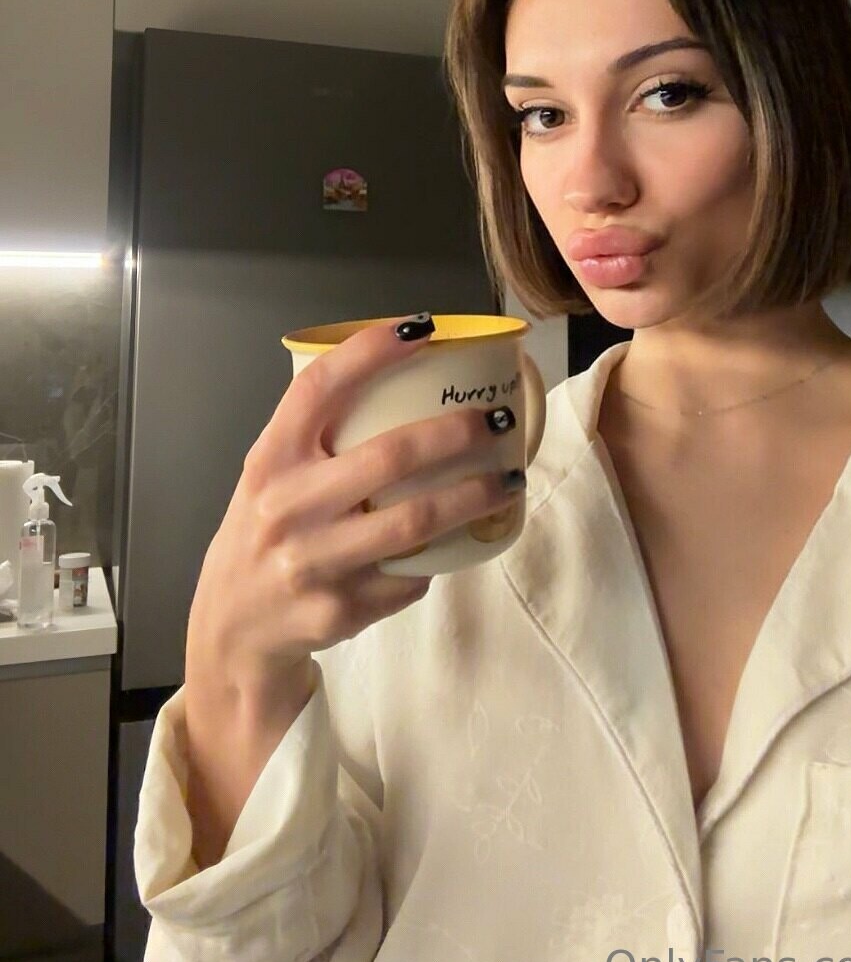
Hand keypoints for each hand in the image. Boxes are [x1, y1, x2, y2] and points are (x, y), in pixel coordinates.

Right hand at [186, 317, 519, 689]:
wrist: (230, 634)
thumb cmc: (266, 536)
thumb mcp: (271, 478)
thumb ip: (319, 439)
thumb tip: (411, 386)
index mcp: (269, 460)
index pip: (318, 388)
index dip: (371, 350)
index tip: (423, 327)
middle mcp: (285, 508)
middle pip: (389, 456)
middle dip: (457, 432)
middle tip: (497, 420)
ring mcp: (310, 564)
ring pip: (414, 522)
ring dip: (473, 498)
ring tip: (509, 481)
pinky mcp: (338, 612)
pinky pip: (409, 577)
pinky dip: (436, 559)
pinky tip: (453, 546)